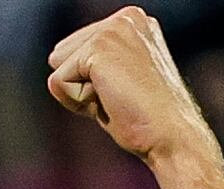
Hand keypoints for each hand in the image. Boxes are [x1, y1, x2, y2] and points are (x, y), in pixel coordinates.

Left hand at [46, 7, 218, 163]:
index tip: (124, 93)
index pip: (75, 51)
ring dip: (79, 94)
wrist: (170, 135)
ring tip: (116, 100)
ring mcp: (112, 29)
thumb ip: (92, 67)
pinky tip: (110, 102)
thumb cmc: (145, 119)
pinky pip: (58, 82)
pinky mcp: (98, 48)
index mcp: (132, 22)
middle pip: (61, 55)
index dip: (89, 84)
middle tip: (119, 99)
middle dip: (81, 86)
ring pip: (58, 67)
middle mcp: (124, 18)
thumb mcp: (118, 82)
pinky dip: (77, 102)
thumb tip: (53, 62)